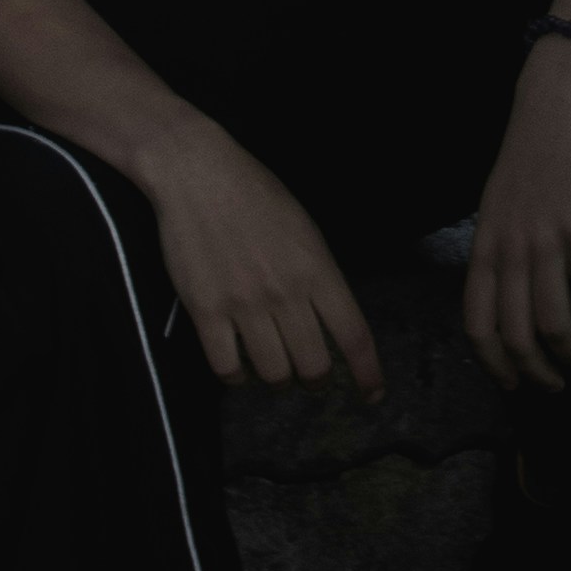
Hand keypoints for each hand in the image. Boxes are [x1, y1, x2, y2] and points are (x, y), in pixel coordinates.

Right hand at [138, 113, 382, 398]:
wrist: (198, 174)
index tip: (372, 397)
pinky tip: (238, 368)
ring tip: (273, 368)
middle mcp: (285, 292)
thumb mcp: (305, 229)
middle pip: (313, 366)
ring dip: (277, 379)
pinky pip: (226, 367)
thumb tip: (327, 320)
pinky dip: (236, 377)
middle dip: (316, 380)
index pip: (353, 335)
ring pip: (273, 374)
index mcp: (317, 269)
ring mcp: (244, 303)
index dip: (367, 374)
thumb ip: (318, 275)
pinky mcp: (205, 310)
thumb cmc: (255, 194)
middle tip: (309, 376)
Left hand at [464, 39, 570, 388]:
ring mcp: (545, 242)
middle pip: (516, 335)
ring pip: (553, 325)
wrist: (555, 101)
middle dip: (537, 373)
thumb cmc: (532, 156)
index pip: (478, 325)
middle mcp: (510, 250)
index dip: (496, 365)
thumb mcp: (499, 206)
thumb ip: (502, 252)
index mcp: (485, 247)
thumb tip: (514, 302)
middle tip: (558, 385)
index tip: (515, 385)